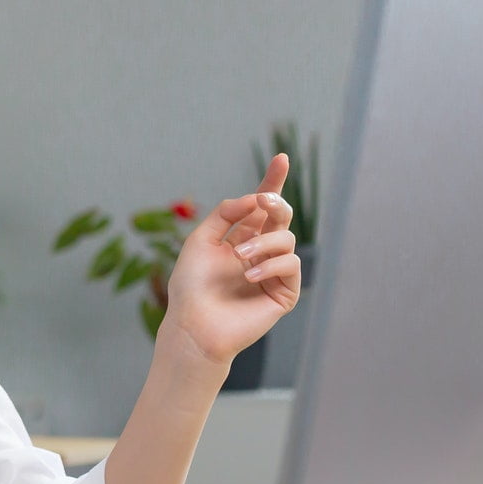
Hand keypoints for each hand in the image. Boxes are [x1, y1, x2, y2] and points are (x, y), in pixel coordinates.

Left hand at [157, 153, 301, 376]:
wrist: (195, 325)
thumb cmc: (192, 287)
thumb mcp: (200, 240)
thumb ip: (224, 214)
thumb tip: (252, 198)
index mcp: (240, 238)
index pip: (261, 207)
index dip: (272, 182)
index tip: (281, 158)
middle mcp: (260, 252)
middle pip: (280, 215)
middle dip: (275, 202)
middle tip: (264, 200)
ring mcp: (274, 271)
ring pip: (285, 238)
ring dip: (263, 243)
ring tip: (240, 258)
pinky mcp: (285, 291)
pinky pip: (290, 263)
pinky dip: (271, 264)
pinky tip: (250, 275)